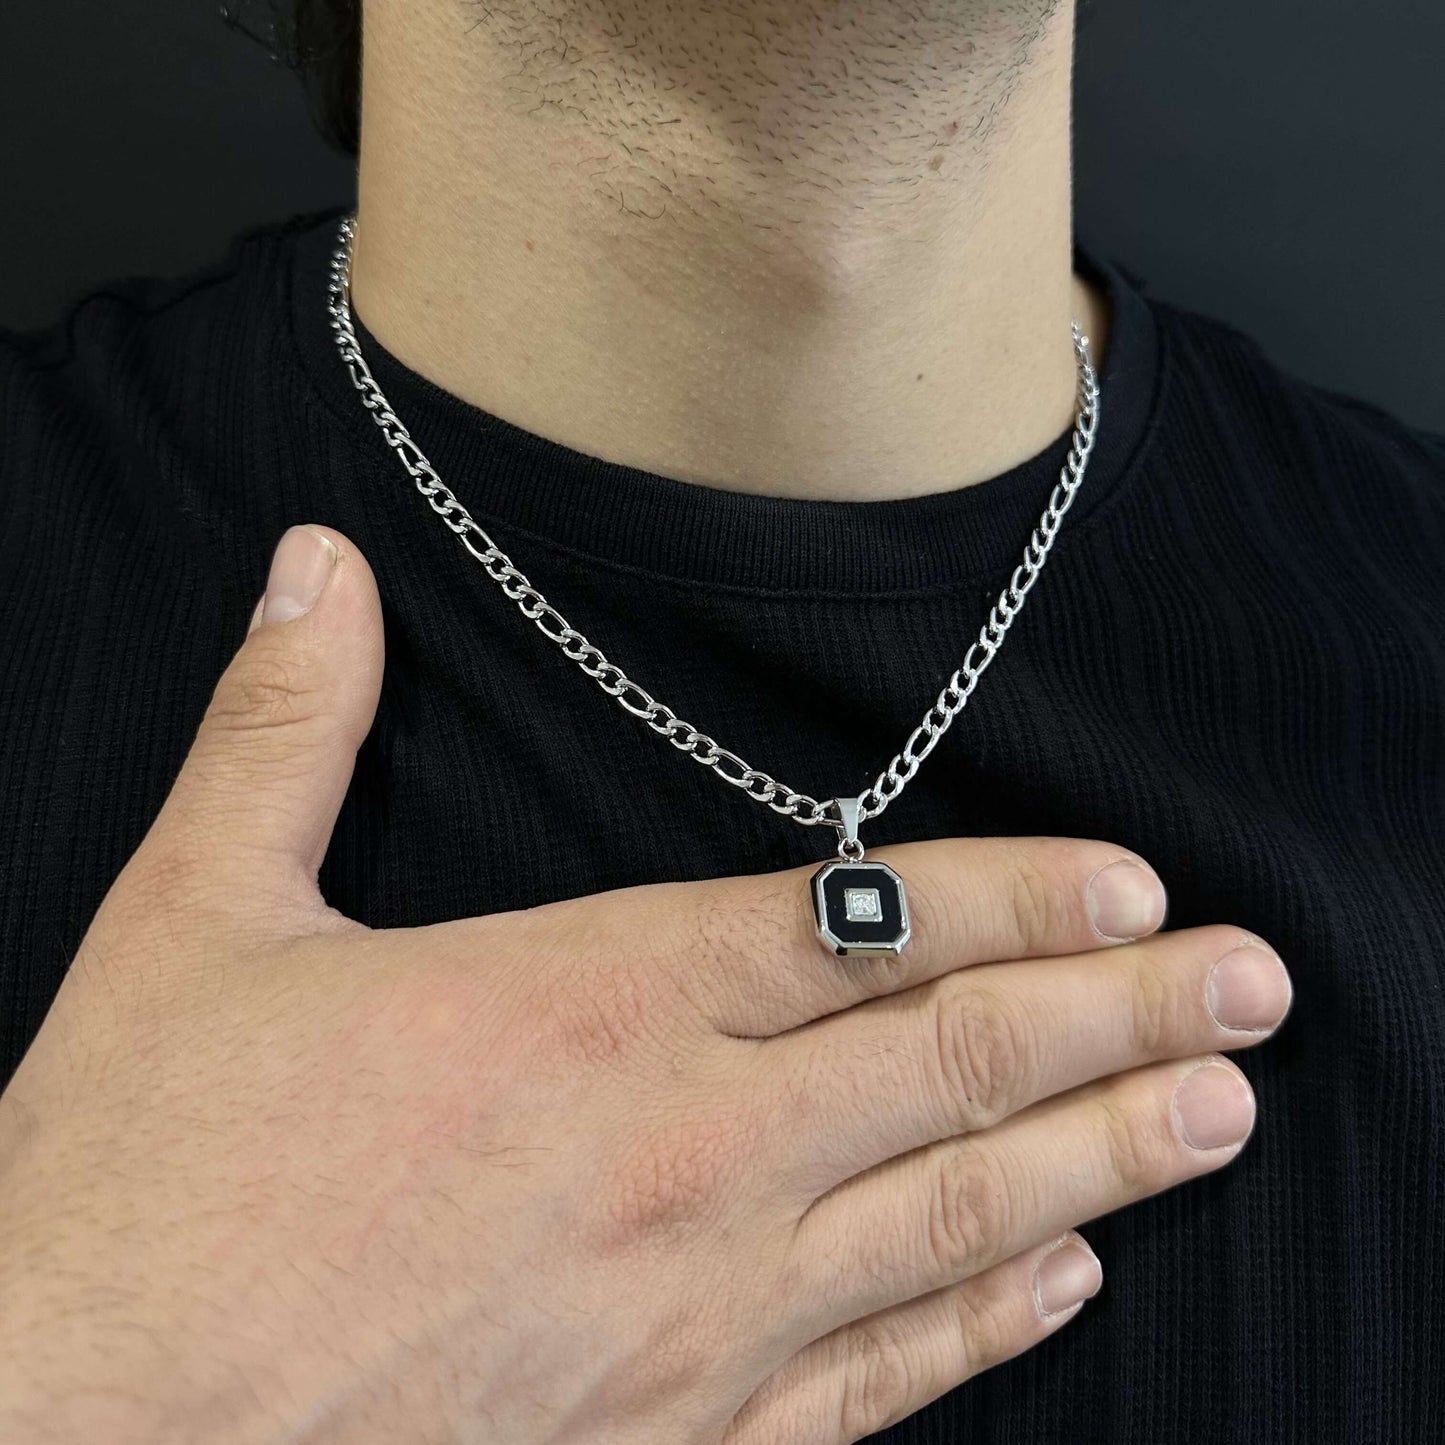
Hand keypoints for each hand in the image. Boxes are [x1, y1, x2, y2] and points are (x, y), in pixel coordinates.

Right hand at [0, 525, 1290, 1443]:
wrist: (78, 1432)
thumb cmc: (142, 1193)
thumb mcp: (193, 925)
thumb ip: (285, 737)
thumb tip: (315, 573)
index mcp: (577, 1010)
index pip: (852, 929)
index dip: (1012, 899)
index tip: (1134, 888)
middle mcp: (671, 1157)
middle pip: (946, 1068)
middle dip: (1121, 1019)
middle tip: (1255, 992)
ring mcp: (686, 1319)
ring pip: (947, 1219)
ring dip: (1098, 1162)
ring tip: (1217, 1120)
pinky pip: (867, 1384)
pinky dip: (979, 1329)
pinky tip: (1056, 1285)